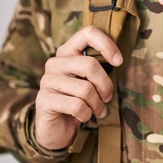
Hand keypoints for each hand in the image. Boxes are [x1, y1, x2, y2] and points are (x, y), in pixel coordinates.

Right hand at [34, 25, 121, 150]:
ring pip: (85, 89)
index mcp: (68, 52)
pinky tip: (85, 116)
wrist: (58, 129)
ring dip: (97, 104)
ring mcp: (47, 80)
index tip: (118, 62)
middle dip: (105, 85)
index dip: (107, 45)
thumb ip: (100, 70)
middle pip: (89, 65)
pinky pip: (76, 105)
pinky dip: (87, 114)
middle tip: (108, 98)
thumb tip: (118, 61)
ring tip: (98, 111)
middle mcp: (55, 62)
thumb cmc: (80, 102)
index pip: (88, 33)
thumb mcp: (91, 82)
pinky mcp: (44, 99)